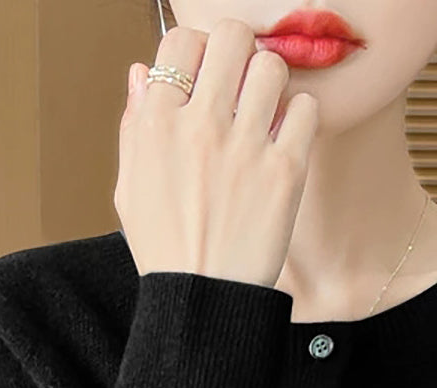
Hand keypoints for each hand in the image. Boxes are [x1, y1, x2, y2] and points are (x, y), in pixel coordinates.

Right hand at [114, 17, 318, 287]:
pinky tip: (286, 138)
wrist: (204, 302)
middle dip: (238, 52)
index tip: (205, 73)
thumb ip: (134, 126)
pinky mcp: (285, 171)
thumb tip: (142, 73)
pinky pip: (305, 109)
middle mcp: (199, 127)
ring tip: (266, 111)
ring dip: (271, 81)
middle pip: (230, 36)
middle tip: (241, 81)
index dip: (197, 50)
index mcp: (155, 125)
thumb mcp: (130, 189)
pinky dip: (299, 115)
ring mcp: (245, 147)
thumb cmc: (166, 251)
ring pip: (271, 66)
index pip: (181, 41)